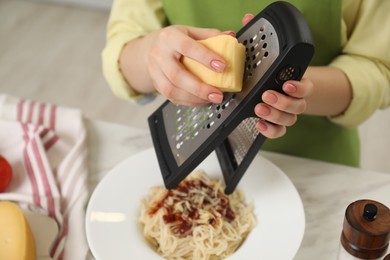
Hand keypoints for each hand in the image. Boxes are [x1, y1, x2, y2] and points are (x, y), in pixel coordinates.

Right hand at [146, 25, 231, 105]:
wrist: (149, 49)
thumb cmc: (174, 40)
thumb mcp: (190, 32)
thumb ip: (210, 35)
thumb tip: (231, 37)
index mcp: (169, 38)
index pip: (187, 47)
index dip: (205, 57)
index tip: (222, 66)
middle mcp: (159, 55)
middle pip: (177, 75)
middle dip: (199, 87)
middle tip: (218, 94)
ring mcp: (155, 72)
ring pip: (172, 90)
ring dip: (194, 98)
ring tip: (212, 99)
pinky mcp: (157, 85)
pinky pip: (172, 98)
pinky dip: (189, 102)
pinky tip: (202, 100)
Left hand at [242, 13, 312, 138]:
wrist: (272, 88)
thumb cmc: (268, 71)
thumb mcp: (262, 55)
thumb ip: (256, 39)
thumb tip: (247, 19)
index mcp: (294, 81)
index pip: (306, 86)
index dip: (299, 87)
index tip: (287, 84)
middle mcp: (294, 98)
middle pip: (299, 106)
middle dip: (283, 102)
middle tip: (266, 96)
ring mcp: (286, 112)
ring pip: (290, 119)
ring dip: (275, 115)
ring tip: (259, 109)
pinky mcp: (276, 122)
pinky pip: (279, 132)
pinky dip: (271, 130)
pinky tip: (259, 124)